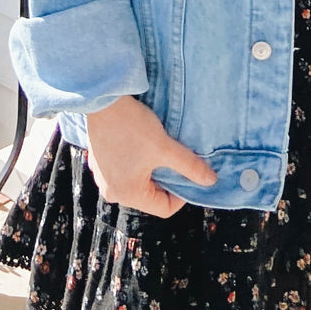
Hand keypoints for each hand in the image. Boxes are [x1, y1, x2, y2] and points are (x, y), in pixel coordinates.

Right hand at [85, 95, 216, 216]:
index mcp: (128, 194)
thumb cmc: (132, 126)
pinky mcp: (99, 164)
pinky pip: (125, 172)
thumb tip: (211, 181)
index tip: (189, 173)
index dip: (182, 194)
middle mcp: (113, 193)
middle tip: (176, 159)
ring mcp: (103, 179)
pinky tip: (142, 145)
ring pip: (138, 183)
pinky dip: (138, 163)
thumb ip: (190, 166)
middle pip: (150, 197)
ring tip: (160, 150)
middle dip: (167, 180)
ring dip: (152, 170)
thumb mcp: (165, 147)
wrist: (102, 100)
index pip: (164, 209)